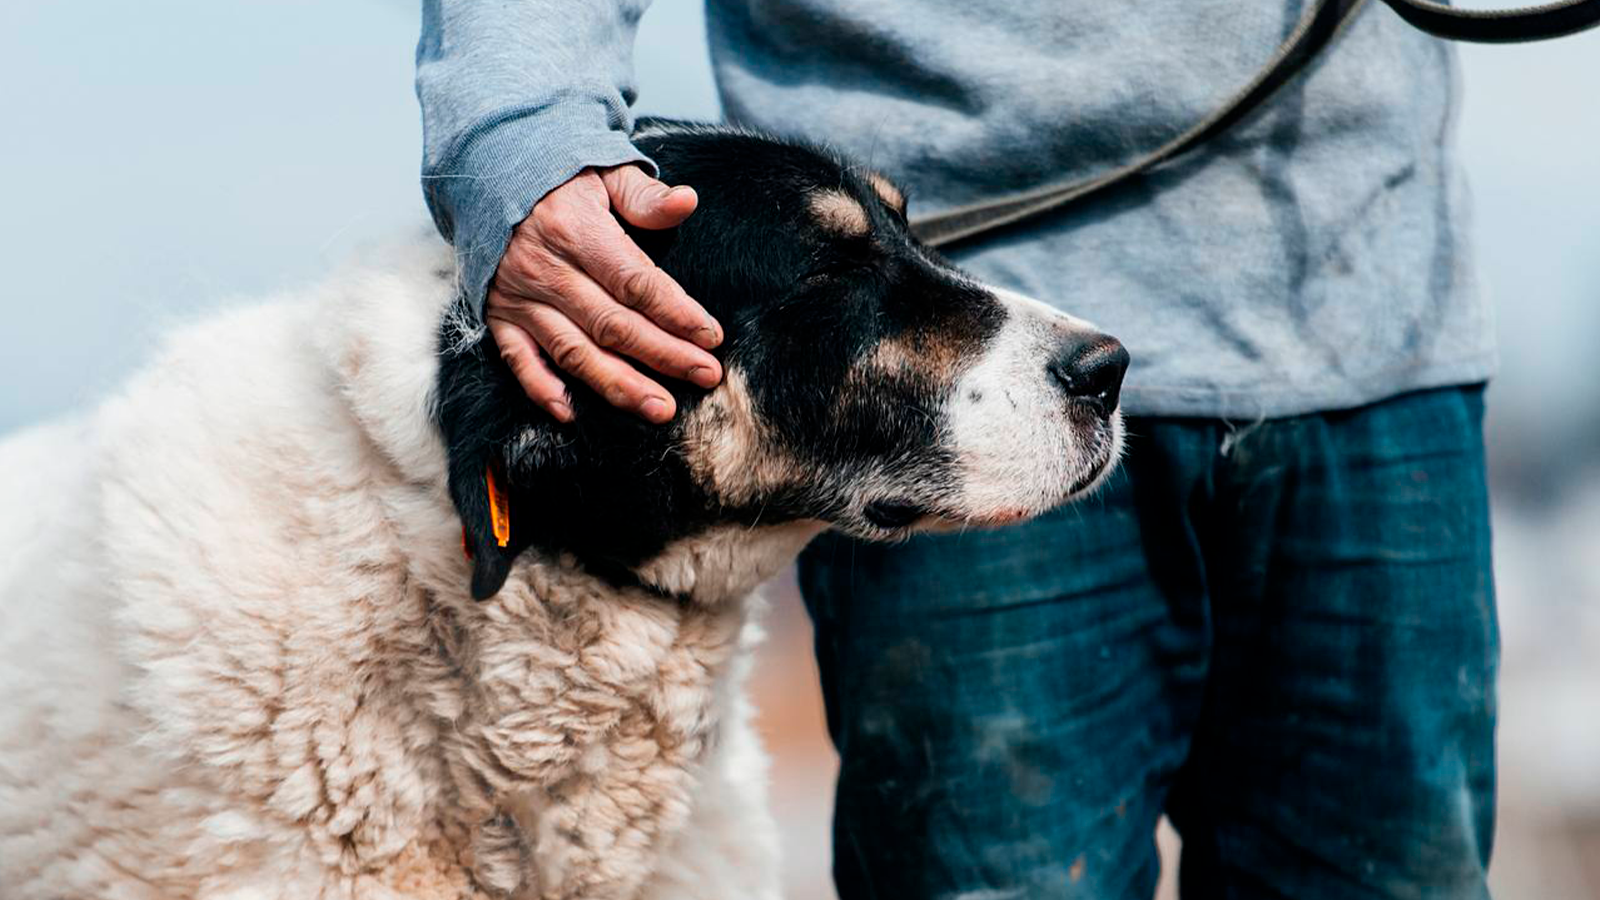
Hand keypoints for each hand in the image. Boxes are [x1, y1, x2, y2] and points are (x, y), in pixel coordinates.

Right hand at [486, 164, 722, 423]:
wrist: (488, 176)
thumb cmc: (560, 180)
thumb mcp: (605, 174)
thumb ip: (645, 196)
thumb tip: (687, 201)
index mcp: (578, 231)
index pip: (634, 281)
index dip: (675, 311)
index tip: (710, 336)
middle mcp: (548, 270)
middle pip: (613, 324)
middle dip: (664, 354)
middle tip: (706, 376)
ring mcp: (521, 298)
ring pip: (574, 351)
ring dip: (618, 384)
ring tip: (659, 408)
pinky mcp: (500, 317)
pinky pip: (518, 360)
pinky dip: (541, 389)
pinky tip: (571, 414)